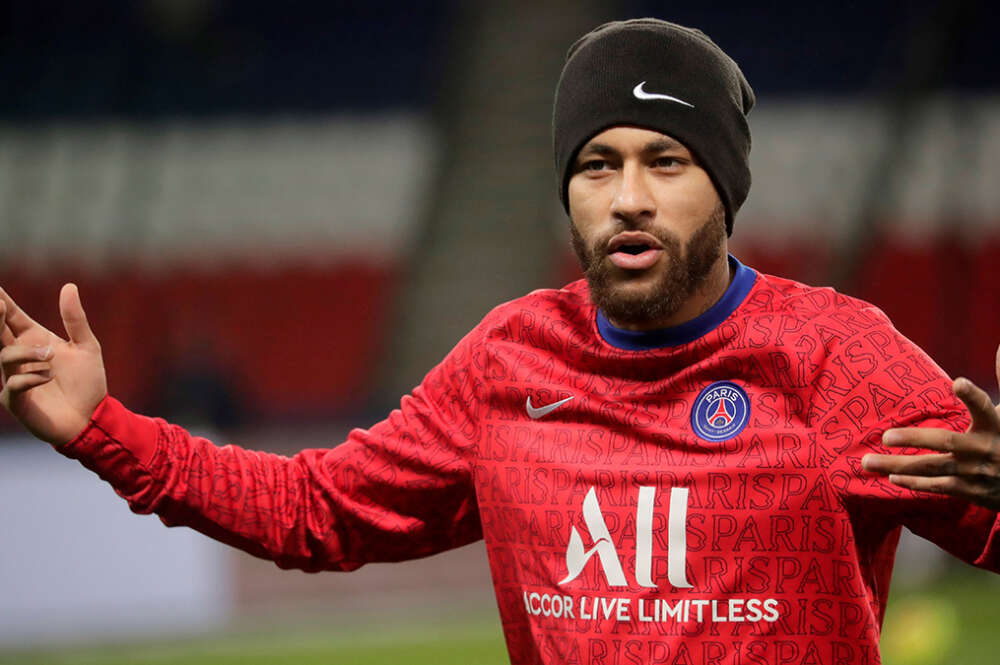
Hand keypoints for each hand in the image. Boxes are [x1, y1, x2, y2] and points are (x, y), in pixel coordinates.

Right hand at [0, 284, 106, 444]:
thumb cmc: (87, 383)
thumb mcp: (87, 346)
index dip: (2, 303)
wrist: (93, 416)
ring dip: (29, 353)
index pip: (12, 318)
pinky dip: (31, 377)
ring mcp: (14, 378)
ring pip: (5, 356)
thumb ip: (75, 319)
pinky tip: (48, 377)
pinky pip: (14, 384)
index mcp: (35, 341)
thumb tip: (69, 286)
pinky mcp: (16, 400)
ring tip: (51, 356)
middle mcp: (20, 358)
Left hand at [862, 346, 999, 510]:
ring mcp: (974, 472)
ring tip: (867, 462)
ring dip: (898, 465)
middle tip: (885, 437)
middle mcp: (983, 448)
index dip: (972, 396)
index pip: (984, 407)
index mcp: (995, 425)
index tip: (957, 382)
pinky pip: (937, 486)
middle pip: (946, 441)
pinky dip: (914, 482)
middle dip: (914, 439)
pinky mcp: (969, 490)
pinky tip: (890, 477)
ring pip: (932, 467)